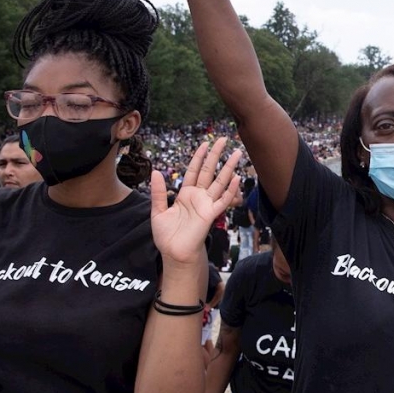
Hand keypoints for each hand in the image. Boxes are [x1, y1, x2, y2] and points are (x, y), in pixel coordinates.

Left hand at [151, 137, 241, 265]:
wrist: (174, 253)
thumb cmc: (167, 235)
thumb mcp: (157, 211)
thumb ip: (159, 192)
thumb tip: (156, 172)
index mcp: (185, 194)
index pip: (194, 171)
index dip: (199, 157)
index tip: (205, 144)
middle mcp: (198, 197)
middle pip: (209, 171)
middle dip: (216, 155)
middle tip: (224, 140)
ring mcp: (206, 204)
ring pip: (220, 182)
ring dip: (228, 168)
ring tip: (237, 153)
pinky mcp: (211, 214)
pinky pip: (223, 200)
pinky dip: (230, 190)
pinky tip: (237, 178)